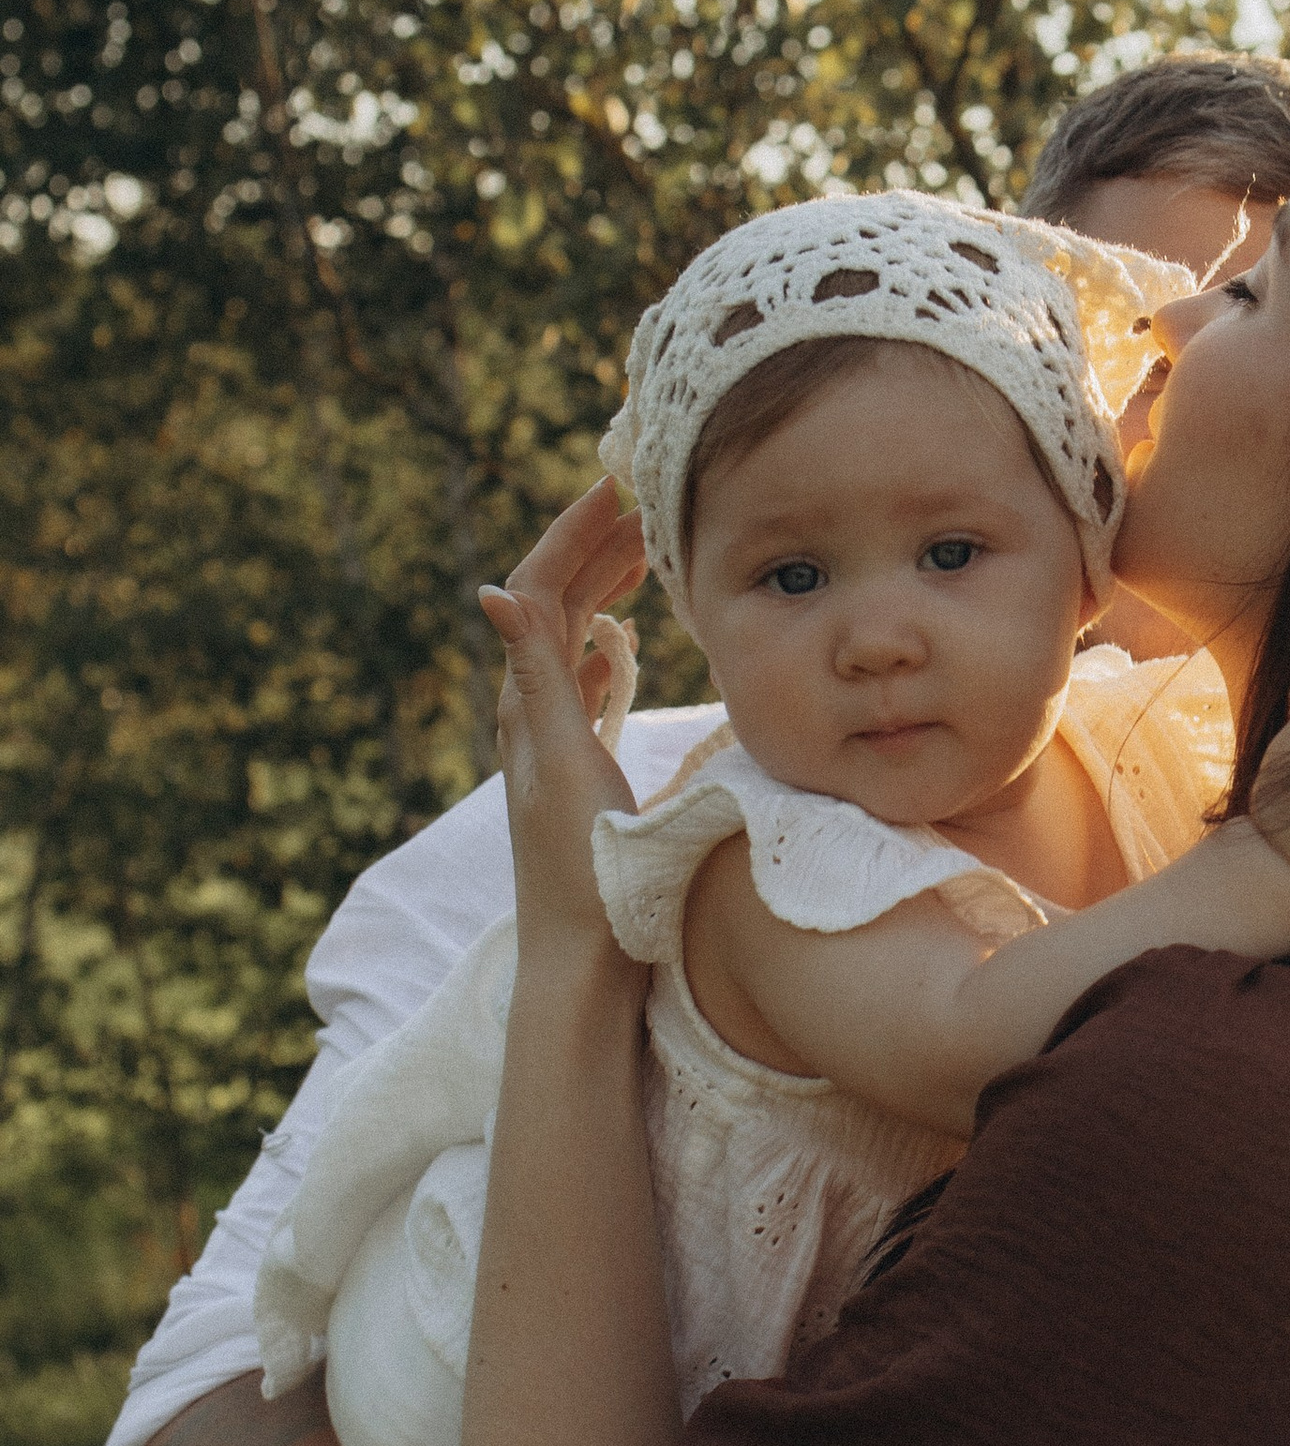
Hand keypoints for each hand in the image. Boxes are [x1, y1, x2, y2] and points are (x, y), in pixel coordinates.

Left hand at [479, 480, 649, 970]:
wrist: (583, 961)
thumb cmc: (584, 873)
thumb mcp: (566, 764)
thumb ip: (541, 676)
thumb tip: (491, 589)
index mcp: (525, 703)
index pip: (539, 589)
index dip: (574, 532)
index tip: (618, 485)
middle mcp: (529, 715)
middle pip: (552, 606)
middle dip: (592, 547)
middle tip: (642, 501)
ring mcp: (549, 743)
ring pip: (569, 642)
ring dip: (600, 590)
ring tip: (640, 553)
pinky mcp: (573, 772)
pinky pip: (582, 689)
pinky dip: (603, 649)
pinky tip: (620, 646)